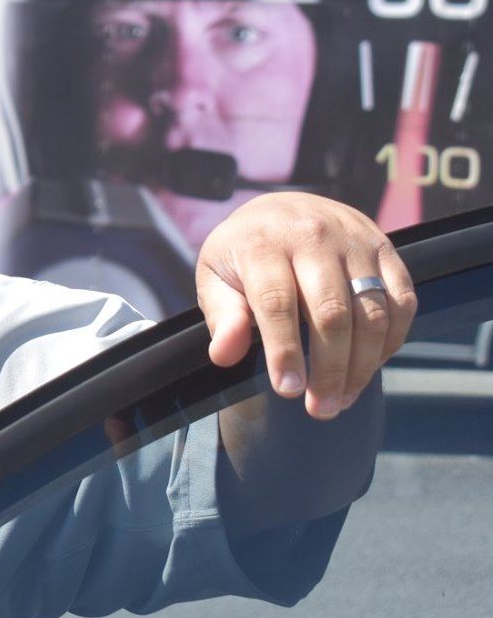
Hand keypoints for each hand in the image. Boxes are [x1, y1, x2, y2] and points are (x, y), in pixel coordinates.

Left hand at [196, 192, 415, 419]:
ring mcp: (356, 241)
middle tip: (322, 409)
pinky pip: (402, 300)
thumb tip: (224, 355)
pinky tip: (370, 365)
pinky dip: (391, 340)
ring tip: (343, 399)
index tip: (289, 390)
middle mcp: (314, 237)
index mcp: (263, 243)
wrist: (282, 208)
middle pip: (333, 312)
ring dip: (363, 364)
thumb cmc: (244, 254)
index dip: (285, 350)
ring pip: (373, 311)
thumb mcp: (215, 276)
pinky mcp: (387, 248)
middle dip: (330, 368)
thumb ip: (222, 315)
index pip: (277, 302)